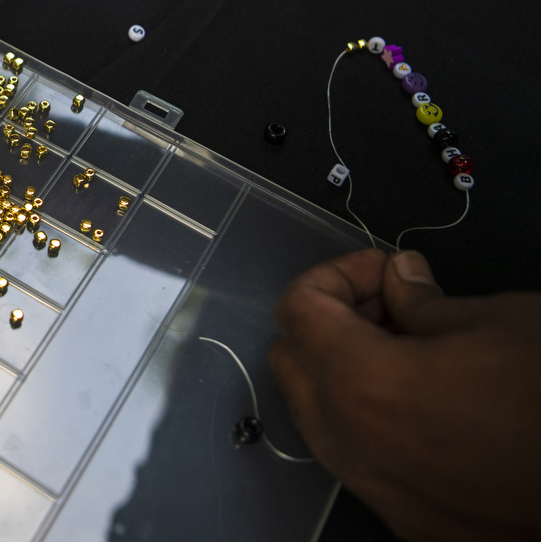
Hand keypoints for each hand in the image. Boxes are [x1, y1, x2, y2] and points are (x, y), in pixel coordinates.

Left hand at [270, 249, 540, 540]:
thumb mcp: (499, 321)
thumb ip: (424, 299)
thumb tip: (400, 280)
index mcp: (365, 386)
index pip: (298, 310)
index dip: (337, 276)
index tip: (383, 273)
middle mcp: (355, 446)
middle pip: (291, 362)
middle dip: (330, 322)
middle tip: (391, 305)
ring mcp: (377, 491)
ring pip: (318, 414)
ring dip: (344, 372)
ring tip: (413, 351)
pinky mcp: (407, 520)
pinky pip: (357, 458)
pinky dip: (370, 421)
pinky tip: (426, 402)